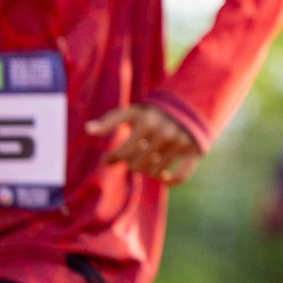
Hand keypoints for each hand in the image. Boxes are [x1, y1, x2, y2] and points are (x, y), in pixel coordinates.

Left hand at [86, 104, 203, 184]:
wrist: (192, 101)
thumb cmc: (154, 111)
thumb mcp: (133, 111)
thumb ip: (111, 120)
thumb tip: (87, 130)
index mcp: (147, 121)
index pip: (122, 153)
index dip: (112, 158)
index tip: (108, 158)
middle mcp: (165, 132)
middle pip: (137, 166)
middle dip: (131, 163)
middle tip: (132, 157)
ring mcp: (182, 142)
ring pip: (156, 173)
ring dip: (149, 169)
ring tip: (147, 160)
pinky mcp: (196, 150)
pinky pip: (181, 177)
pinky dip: (170, 181)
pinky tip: (163, 176)